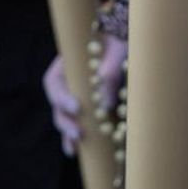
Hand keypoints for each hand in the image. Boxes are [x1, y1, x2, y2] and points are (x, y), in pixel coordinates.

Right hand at [43, 33, 124, 156]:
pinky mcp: (88, 105)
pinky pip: (77, 121)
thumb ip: (110, 71)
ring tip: (74, 147)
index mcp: (67, 62)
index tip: (77, 107)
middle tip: (78, 132)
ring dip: (67, 132)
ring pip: (64, 116)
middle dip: (65, 120)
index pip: (54, 82)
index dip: (61, 97)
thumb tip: (105, 105)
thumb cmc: (123, 38)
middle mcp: (69, 79)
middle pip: (57, 103)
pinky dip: (75, 136)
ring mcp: (77, 93)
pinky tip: (76, 150)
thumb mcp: (118, 49)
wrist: (133, 38)